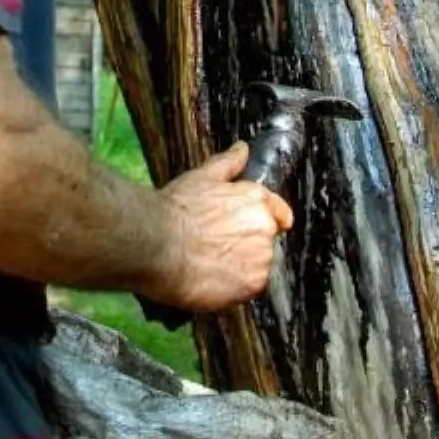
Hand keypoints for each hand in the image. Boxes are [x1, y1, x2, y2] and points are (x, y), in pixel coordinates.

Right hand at [143, 143, 293, 312]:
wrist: (158, 244)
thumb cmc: (176, 210)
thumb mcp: (202, 178)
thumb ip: (228, 163)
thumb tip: (242, 149)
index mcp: (257, 200)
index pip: (280, 213)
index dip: (262, 221)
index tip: (245, 230)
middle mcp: (265, 229)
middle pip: (264, 242)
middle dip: (244, 246)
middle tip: (214, 247)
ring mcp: (261, 259)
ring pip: (256, 267)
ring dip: (239, 268)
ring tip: (209, 264)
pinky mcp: (252, 286)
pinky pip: (247, 289)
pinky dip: (232, 289)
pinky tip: (210, 279)